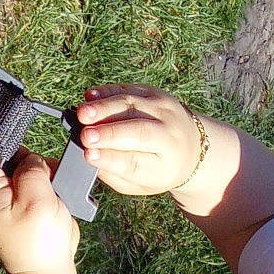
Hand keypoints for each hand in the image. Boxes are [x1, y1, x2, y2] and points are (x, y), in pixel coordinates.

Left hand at [0, 149, 78, 273]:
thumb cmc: (38, 239)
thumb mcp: (35, 197)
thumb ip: (31, 171)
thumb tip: (31, 158)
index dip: (9, 152)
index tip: (30, 157)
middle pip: (12, 168)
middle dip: (33, 167)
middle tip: (48, 176)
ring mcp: (14, 210)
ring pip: (28, 181)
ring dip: (45, 181)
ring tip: (56, 191)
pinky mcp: (28, 218)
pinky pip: (37, 197)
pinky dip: (49, 195)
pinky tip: (58, 202)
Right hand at [73, 85, 206, 195]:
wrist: (191, 146)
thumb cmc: (158, 169)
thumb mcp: (140, 183)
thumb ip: (115, 172)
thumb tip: (89, 155)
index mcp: (167, 164)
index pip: (136, 162)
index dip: (111, 158)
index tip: (89, 154)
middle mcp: (169, 134)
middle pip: (138, 130)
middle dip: (109, 132)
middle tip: (84, 135)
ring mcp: (163, 109)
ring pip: (131, 105)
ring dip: (104, 108)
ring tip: (82, 113)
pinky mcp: (153, 93)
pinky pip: (129, 90)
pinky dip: (108, 92)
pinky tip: (90, 97)